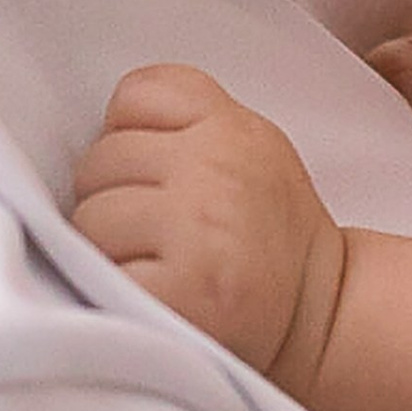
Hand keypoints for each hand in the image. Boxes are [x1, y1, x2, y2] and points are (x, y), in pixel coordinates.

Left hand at [72, 63, 349, 393]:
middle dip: (113, 196)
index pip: (134, 95)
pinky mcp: (179, 291)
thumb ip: (187, 120)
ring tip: (154, 264)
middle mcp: (215, 170)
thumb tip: (102, 126)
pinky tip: (152, 294)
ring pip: (89, 219)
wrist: (322, 315)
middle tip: (157, 232)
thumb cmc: (272, 236)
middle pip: (99, 161)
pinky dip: (112, 290)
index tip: (156, 172)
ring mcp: (195, 228)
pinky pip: (99, 274)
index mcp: (232, 128)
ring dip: (105, 248)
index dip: (132, 135)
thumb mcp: (253, 145)